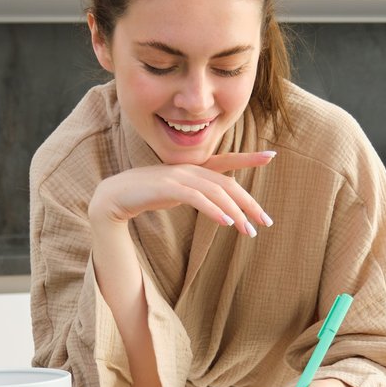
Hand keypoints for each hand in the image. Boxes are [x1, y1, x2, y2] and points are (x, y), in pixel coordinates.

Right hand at [87, 151, 275, 235]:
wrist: (113, 197)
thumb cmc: (147, 195)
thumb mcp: (177, 192)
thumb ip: (197, 193)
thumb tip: (218, 205)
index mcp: (193, 169)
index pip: (226, 161)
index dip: (249, 158)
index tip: (272, 156)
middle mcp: (189, 169)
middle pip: (227, 184)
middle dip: (249, 203)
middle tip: (266, 222)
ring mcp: (177, 176)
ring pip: (215, 192)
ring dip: (235, 212)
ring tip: (249, 230)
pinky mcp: (166, 187)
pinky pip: (196, 198)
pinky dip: (214, 210)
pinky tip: (226, 222)